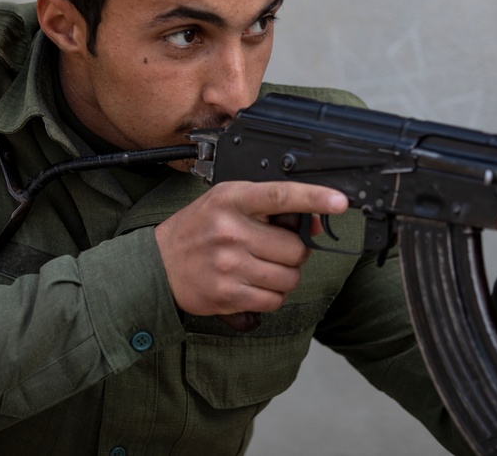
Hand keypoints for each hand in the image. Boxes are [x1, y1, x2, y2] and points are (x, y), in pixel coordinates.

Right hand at [154, 181, 347, 316]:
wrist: (157, 264)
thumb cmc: (199, 229)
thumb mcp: (228, 203)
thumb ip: (271, 207)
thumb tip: (315, 222)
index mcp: (233, 199)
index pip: (281, 196)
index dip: (314, 198)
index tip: (340, 202)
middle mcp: (231, 230)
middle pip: (295, 249)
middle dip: (293, 252)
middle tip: (273, 249)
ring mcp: (229, 264)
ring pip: (289, 278)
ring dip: (283, 276)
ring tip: (260, 267)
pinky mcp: (227, 294)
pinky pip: (273, 300)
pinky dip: (271, 296)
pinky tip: (253, 285)